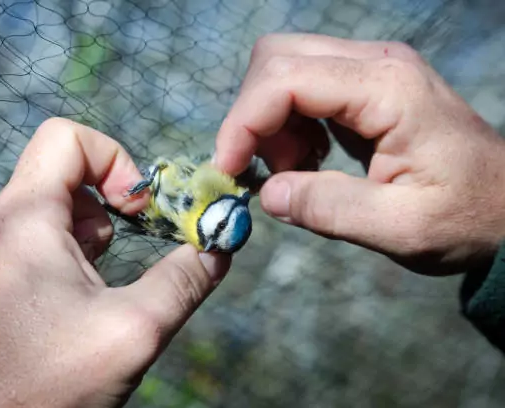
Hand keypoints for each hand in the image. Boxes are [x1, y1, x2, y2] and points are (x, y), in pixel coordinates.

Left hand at [0, 118, 230, 407]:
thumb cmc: (52, 390)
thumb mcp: (136, 330)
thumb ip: (187, 278)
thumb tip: (221, 247)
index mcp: (20, 222)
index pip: (65, 138)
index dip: (115, 160)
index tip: (139, 209)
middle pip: (58, 172)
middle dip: (109, 200)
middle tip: (135, 239)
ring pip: (42, 205)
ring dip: (87, 226)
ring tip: (104, 272)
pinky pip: (24, 237)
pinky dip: (61, 247)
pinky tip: (79, 290)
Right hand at [214, 33, 504, 274]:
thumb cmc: (468, 217)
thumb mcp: (402, 228)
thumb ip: (330, 209)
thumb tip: (267, 194)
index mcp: (388, 89)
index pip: (286, 79)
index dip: (243, 122)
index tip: (228, 169)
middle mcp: (376, 64)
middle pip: (277, 58)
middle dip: (253, 116)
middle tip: (267, 171)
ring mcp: (372, 70)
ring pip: (284, 68)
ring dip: (270, 122)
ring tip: (296, 172)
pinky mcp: (366, 85)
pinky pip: (303, 86)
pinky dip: (288, 124)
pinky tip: (310, 160)